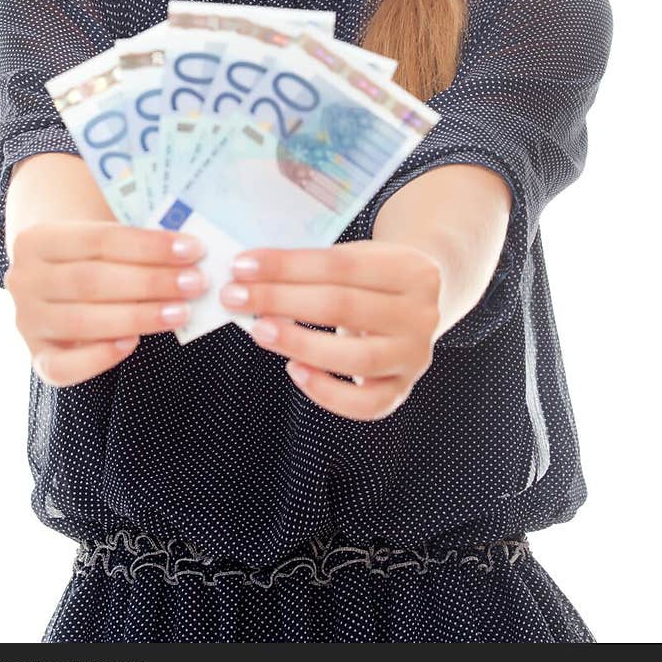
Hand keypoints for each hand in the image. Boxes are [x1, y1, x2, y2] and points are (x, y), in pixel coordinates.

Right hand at [4, 222, 210, 387]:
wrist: (52, 279)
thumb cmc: (90, 254)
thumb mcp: (99, 234)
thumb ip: (132, 240)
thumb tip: (187, 250)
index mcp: (38, 238)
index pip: (99, 239)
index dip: (148, 245)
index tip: (192, 249)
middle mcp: (24, 280)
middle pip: (92, 281)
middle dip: (150, 282)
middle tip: (195, 283)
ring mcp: (27, 321)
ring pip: (83, 322)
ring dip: (138, 317)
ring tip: (181, 312)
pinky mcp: (38, 357)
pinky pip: (63, 367)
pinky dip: (99, 358)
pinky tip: (134, 344)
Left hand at [219, 240, 442, 420]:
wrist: (426, 299)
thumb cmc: (375, 277)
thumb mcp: (361, 258)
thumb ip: (316, 268)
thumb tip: (252, 279)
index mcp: (410, 268)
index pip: (339, 264)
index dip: (287, 265)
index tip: (243, 266)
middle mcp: (420, 313)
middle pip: (343, 306)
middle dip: (281, 300)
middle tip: (235, 297)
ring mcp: (415, 355)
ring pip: (356, 358)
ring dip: (299, 344)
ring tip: (258, 331)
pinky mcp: (403, 388)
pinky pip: (365, 404)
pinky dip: (326, 392)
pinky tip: (293, 370)